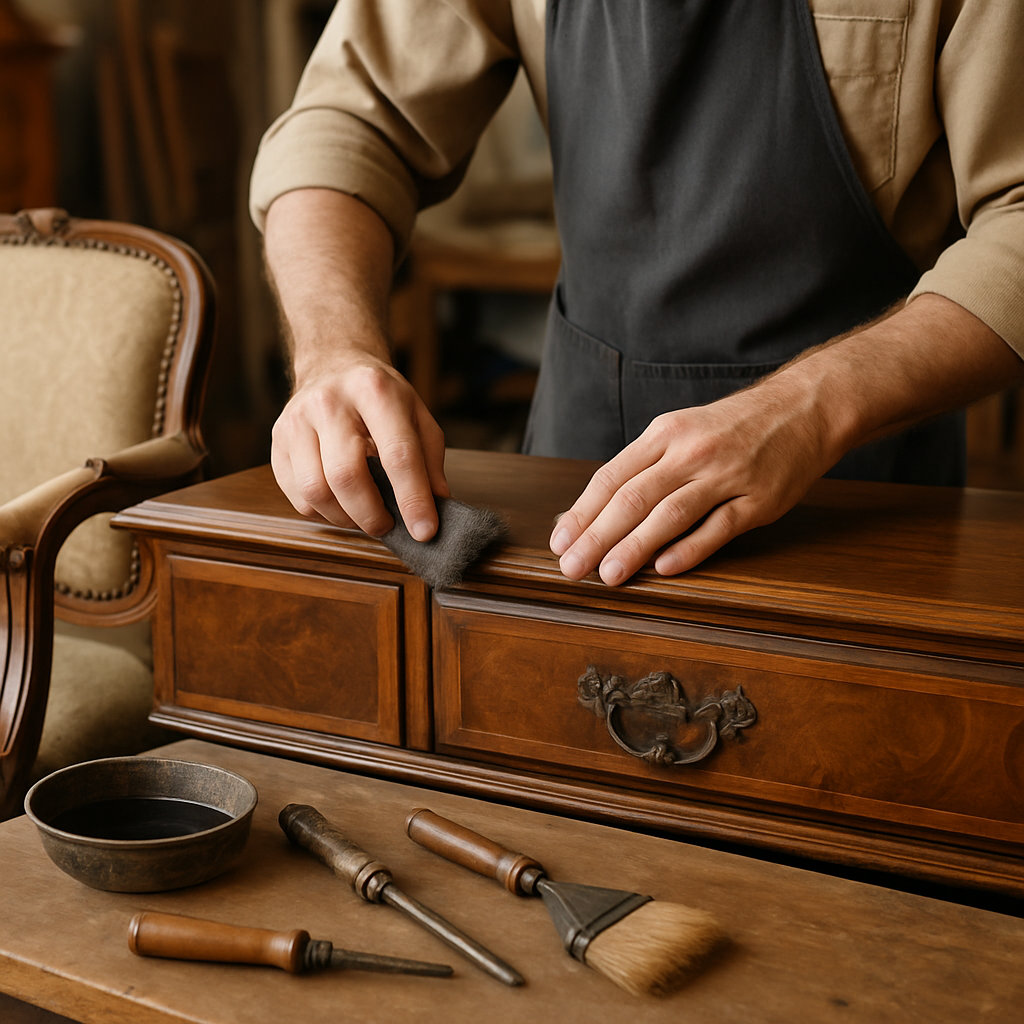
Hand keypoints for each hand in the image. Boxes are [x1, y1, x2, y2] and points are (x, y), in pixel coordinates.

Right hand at [271, 353, 447, 540]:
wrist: (333, 365)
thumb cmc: (380, 397)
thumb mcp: (417, 415)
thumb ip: (430, 460)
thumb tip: (437, 505)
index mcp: (374, 390)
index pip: (396, 454)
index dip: (412, 498)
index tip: (424, 531)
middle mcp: (329, 402)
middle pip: (346, 476)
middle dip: (372, 515)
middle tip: (388, 525)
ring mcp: (296, 421)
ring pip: (316, 491)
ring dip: (346, 518)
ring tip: (365, 516)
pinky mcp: (277, 442)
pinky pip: (297, 497)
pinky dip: (324, 512)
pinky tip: (341, 503)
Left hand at [549, 380, 836, 583]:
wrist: (802, 408)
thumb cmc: (731, 427)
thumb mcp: (680, 432)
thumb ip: (639, 469)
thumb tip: (587, 511)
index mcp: (664, 434)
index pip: (610, 477)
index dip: (581, 513)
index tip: (559, 542)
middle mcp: (690, 452)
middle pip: (632, 498)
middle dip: (596, 536)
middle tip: (572, 567)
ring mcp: (726, 476)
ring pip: (670, 514)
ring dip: (635, 547)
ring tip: (608, 575)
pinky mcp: (758, 500)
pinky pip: (718, 528)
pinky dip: (690, 549)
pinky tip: (664, 568)